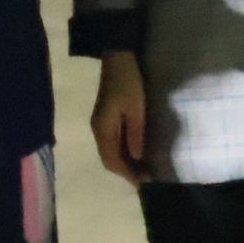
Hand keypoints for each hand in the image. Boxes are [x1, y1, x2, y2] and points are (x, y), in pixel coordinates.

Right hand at [90, 52, 149, 185]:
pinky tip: (134, 153)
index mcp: (103, 129)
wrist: (117, 59)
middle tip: (145, 179)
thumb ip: (135, 135)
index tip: (143, 184)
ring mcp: (99, 124)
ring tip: (142, 170)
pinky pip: (110, 143)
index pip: (112, 160)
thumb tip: (137, 158)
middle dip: (125, 171)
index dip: (127, 174)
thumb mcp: (136, 109)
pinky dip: (121, 153)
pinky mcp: (104, 118)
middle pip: (108, 159)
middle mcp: (97, 129)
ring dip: (123, 163)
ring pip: (109, 152)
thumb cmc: (128, 83)